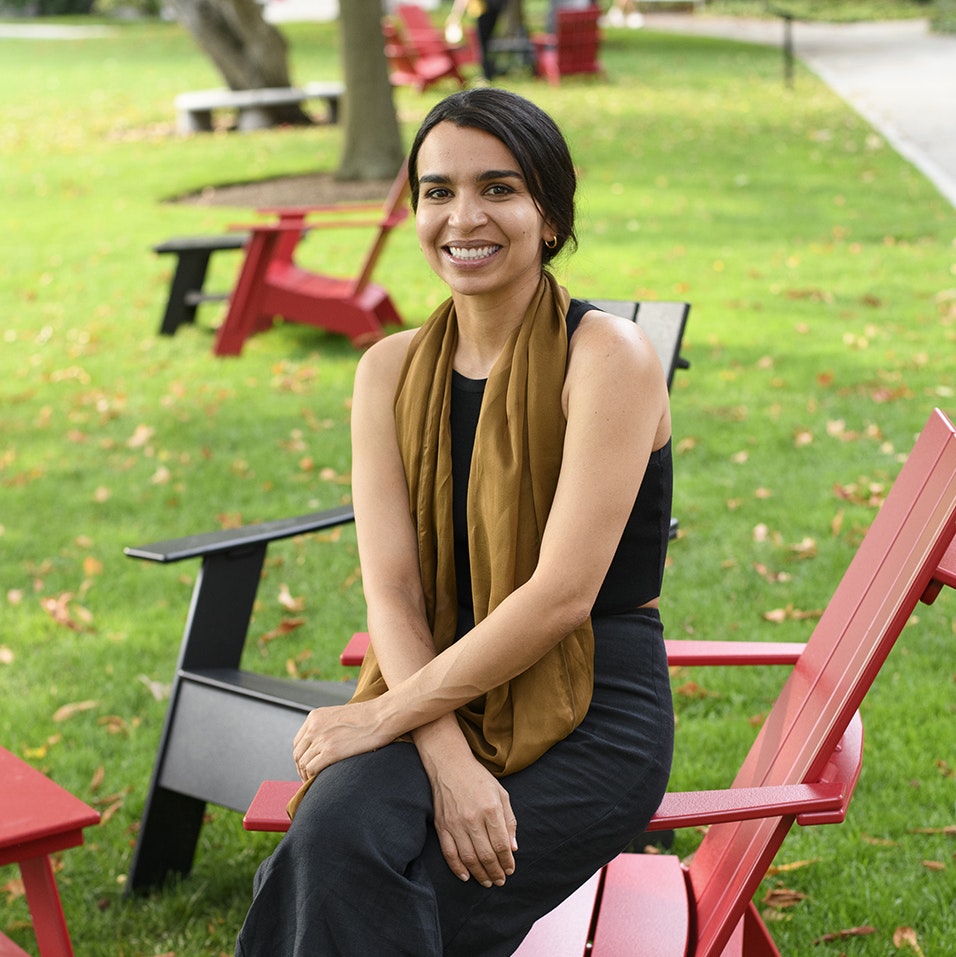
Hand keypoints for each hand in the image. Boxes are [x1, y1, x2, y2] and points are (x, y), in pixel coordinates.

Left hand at [292, 700, 389, 782]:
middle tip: (310, 778)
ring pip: (303, 764)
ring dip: (307, 775)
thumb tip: (325, 745)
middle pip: (298, 754)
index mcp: (315, 717)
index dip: (302, 757)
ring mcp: (321, 739)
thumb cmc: (369, 716)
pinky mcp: (331, 751)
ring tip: (316, 782)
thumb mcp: (340, 716)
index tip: (308, 766)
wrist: (383, 715)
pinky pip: (312, 769)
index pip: (298, 742)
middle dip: (302, 768)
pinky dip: (313, 778)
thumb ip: (328, 727)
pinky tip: (321, 782)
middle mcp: (314, 727)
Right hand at [426, 754, 517, 887]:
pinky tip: (466, 876)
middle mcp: (473, 818)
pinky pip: (449, 853)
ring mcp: (455, 823)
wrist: (450, 765)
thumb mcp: (501, 794)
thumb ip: (509, 820)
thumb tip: (513, 848)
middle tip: (500, 880)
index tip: (510, 870)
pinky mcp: (442, 826)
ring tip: (487, 881)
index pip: (501, 844)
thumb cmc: (478, 778)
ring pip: (469, 858)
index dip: (507, 861)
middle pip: (486, 855)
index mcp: (491, 809)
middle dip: (495, 872)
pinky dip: (457, 868)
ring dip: (479, 874)